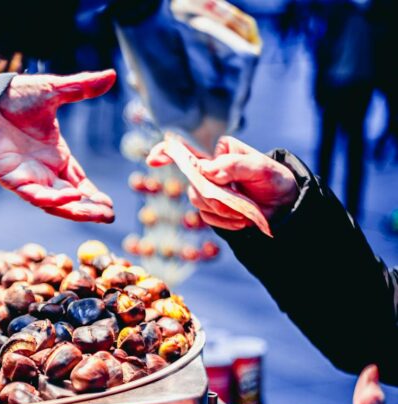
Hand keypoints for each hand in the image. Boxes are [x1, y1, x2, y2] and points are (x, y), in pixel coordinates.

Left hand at [0, 70, 115, 222]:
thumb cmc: (15, 97)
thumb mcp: (55, 92)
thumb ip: (82, 88)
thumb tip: (111, 75)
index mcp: (56, 156)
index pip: (79, 182)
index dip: (94, 196)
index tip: (110, 206)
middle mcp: (44, 171)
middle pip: (71, 198)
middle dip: (90, 209)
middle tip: (109, 216)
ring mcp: (28, 177)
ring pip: (55, 202)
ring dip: (76, 210)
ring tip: (98, 214)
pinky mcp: (12, 179)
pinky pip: (34, 195)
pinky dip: (53, 198)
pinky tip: (72, 196)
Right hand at [146, 136, 299, 230]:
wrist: (285, 206)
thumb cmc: (275, 180)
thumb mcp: (262, 168)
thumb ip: (235, 165)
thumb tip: (208, 170)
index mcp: (219, 151)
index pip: (188, 148)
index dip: (167, 152)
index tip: (152, 159)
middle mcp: (209, 168)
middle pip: (194, 181)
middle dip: (215, 195)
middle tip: (238, 202)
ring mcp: (208, 189)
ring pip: (198, 200)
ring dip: (222, 209)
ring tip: (244, 212)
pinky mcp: (211, 209)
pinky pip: (207, 217)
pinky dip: (225, 221)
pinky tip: (242, 220)